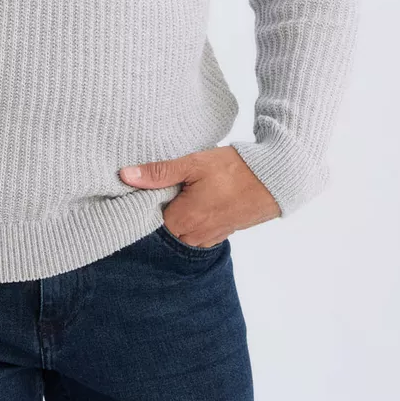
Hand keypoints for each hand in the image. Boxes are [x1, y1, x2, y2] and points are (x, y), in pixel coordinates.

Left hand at [118, 145, 281, 246]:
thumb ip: (158, 173)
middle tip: (171, 184)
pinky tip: (201, 197)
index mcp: (183, 220)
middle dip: (165, 208)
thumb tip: (125, 176)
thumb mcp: (192, 164)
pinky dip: (196, 217)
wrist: (275, 179)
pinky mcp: (223, 233)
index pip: (150, 218)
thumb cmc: (233, 170)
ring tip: (188, 189)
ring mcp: (211, 237)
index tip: (150, 186)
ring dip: (181, 213)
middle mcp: (195, 236)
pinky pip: (199, 231)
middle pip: (166, 226)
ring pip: (183, 230)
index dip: (148, 201)